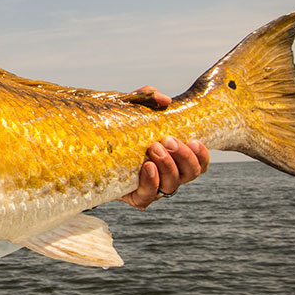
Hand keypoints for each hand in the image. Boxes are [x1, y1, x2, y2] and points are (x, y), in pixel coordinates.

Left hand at [118, 86, 209, 209]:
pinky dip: (151, 182)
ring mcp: (153, 187)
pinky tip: (147, 167)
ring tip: (154, 148)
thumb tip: (165, 101)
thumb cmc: (119, 128)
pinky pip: (148, 196)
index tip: (194, 141)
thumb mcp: (133, 108)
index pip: (199, 163)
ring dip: (167, 166)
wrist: (91, 147)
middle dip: (183, 157)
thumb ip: (148, 97)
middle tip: (168, 141)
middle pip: (190, 174)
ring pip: (172, 185)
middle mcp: (168, 174)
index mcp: (175, 158)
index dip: (202, 155)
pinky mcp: (134, 196)